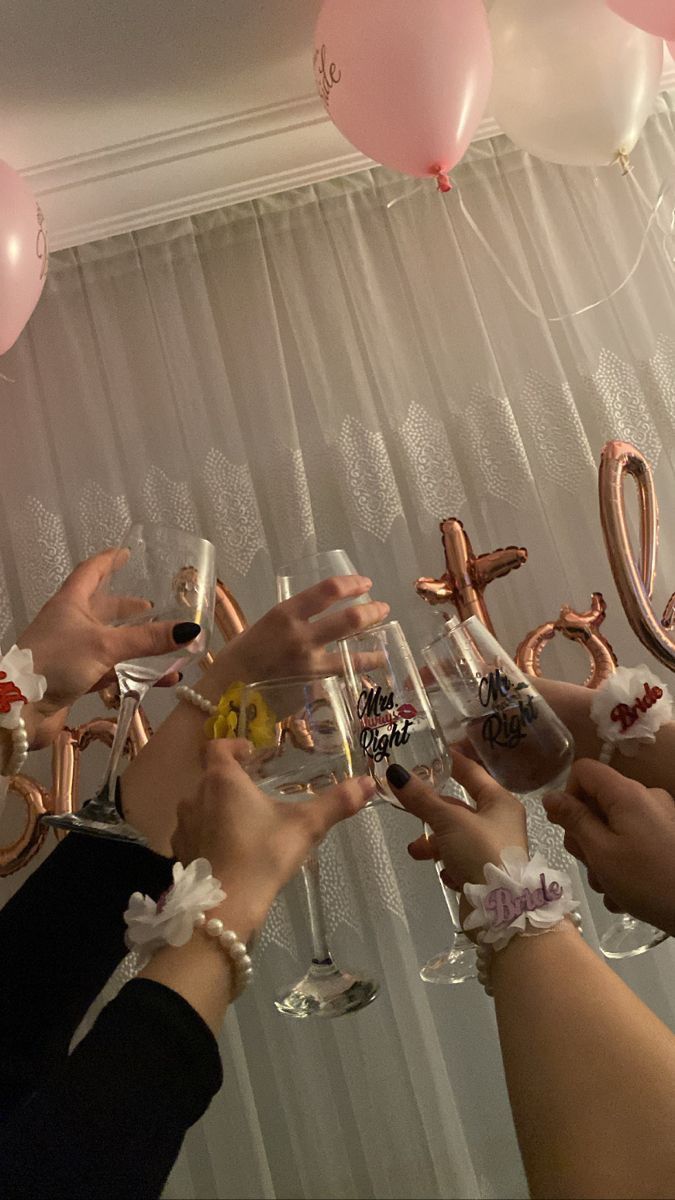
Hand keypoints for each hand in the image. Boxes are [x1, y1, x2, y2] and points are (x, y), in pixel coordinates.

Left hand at [17, 549, 200, 744]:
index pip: (90, 571)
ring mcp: (72, 652)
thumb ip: (148, 640)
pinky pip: (111, 670)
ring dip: (132, 641)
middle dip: (126, 607)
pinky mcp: (75, 679)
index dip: (109, 560)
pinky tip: (158, 679)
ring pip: (108, 641)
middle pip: (101, 608)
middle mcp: (70, 623)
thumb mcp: (106, 645)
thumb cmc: (56, 661)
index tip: (127, 554)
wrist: (20, 707)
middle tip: (152, 608)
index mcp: (70, 602)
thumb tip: (190, 631)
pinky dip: (134, 673)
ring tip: (160, 641)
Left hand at [171, 740, 375, 930]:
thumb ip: (336, 802)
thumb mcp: (305, 826)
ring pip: (198, 806)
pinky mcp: (180, 852)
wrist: (226, 907)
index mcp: (222, 780)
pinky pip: (192, 833)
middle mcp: (195, 795)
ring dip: (216, 808)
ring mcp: (183, 825)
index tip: (250, 755)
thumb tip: (369, 782)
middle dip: (231, 781)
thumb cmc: (263, 855)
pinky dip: (207, 835)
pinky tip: (227, 850)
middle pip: (209, 777)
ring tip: (243, 822)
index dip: (233, 746)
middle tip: (256, 792)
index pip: (216, 746)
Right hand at [209, 574, 389, 689]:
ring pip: (353, 652)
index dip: (352, 584)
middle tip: (383, 608)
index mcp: (284, 613)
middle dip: (372, 612)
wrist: (224, 693)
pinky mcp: (312, 685)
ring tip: (385, 640)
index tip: (365, 583)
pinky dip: (361, 667)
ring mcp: (308, 662)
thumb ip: (292, 621)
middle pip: (349, 618)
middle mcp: (299, 635)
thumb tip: (316, 618)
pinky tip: (374, 665)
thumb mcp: (264, 626)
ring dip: (374, 645)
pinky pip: (344, 673)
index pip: (328, 590)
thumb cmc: (240, 657)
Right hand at [387, 752, 527, 888]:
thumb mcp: (448, 821)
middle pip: (461, 808)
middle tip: (408, 804)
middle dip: (433, 811)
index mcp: (501, 802)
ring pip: (456, 837)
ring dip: (435, 842)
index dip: (452, 762)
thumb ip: (421, 799)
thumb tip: (394, 772)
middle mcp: (500, 823)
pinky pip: (461, 861)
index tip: (432, 752)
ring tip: (416, 849)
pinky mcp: (485, 875)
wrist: (501, 909)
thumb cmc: (481, 852)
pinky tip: (442, 872)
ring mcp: (493, 850)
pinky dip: (448, 863)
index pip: (472, 773)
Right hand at [543, 759, 674, 935]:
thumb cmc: (646, 881)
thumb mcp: (600, 851)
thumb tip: (550, 797)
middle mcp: (645, 797)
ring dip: (602, 856)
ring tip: (608, 888)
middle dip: (585, 835)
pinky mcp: (667, 838)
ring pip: (614, 826)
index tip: (565, 827)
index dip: (568, 795)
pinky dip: (622, 862)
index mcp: (627, 793)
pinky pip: (633, 839)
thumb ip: (573, 820)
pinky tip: (623, 893)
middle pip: (598, 801)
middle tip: (589, 866)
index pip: (584, 771)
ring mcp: (660, 818)